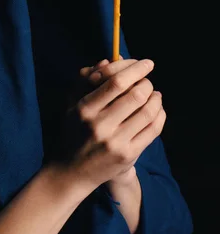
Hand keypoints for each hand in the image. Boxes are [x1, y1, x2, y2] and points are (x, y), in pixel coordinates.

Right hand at [57, 58, 165, 193]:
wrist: (73, 171)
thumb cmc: (74, 131)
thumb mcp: (72, 103)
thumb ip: (86, 80)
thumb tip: (108, 61)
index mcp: (85, 108)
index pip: (116, 82)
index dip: (136, 69)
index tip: (146, 63)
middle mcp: (100, 125)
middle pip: (136, 95)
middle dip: (147, 82)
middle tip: (147, 80)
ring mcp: (116, 142)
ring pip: (148, 112)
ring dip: (156, 97)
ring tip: (154, 93)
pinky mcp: (128, 155)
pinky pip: (153, 130)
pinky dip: (160, 114)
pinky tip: (157, 108)